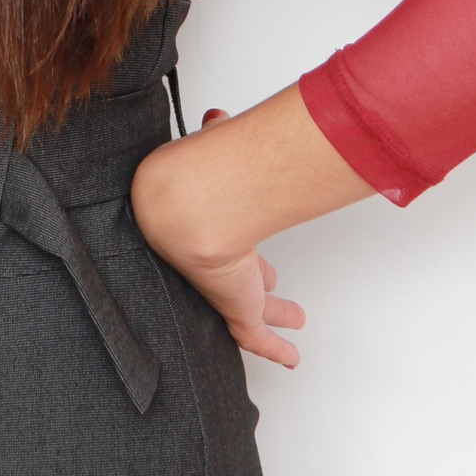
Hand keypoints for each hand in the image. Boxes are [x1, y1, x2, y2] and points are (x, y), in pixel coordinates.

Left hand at [132, 107, 307, 368]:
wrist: (184, 210)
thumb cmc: (190, 178)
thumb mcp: (210, 149)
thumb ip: (215, 134)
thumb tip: (217, 117)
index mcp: (203, 227)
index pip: (223, 239)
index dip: (237, 241)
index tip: (250, 245)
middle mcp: (211, 260)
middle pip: (235, 275)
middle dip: (255, 278)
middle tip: (268, 281)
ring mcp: (224, 288)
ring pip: (250, 308)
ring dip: (272, 313)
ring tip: (291, 317)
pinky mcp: (237, 309)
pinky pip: (259, 339)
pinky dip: (276, 350)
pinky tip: (290, 358)